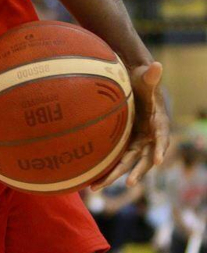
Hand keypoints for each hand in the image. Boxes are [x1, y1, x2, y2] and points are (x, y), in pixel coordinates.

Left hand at [91, 61, 169, 190]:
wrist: (136, 89)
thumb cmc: (142, 83)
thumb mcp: (145, 79)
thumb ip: (150, 76)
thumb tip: (157, 64)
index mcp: (158, 124)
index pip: (161, 138)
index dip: (160, 149)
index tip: (160, 161)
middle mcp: (150, 138)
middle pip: (144, 158)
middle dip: (136, 171)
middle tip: (128, 182)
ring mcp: (138, 143)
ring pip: (128, 164)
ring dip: (114, 176)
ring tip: (96, 187)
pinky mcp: (126, 145)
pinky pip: (118, 160)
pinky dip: (107, 170)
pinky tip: (90, 181)